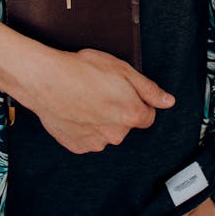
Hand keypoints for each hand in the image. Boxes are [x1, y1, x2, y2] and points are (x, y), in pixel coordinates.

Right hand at [25, 47, 174, 154]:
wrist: (46, 80)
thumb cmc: (82, 70)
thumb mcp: (122, 69)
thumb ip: (148, 88)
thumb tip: (168, 101)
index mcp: (131, 114)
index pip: (147, 115)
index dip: (136, 100)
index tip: (122, 90)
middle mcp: (116, 134)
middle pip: (126, 124)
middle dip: (118, 110)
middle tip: (100, 90)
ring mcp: (96, 142)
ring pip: (106, 132)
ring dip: (100, 119)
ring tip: (84, 98)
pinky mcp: (77, 146)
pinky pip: (87, 138)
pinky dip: (84, 127)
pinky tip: (75, 109)